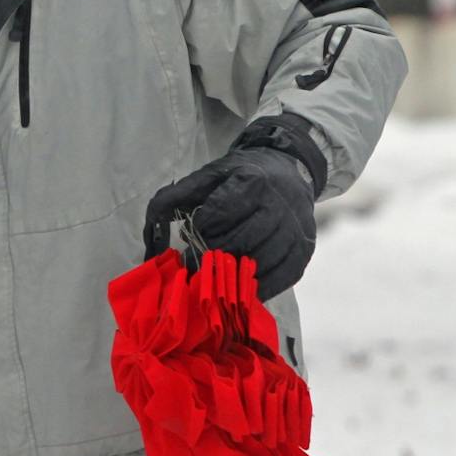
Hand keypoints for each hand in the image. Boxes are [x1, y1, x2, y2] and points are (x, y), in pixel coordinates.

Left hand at [144, 119, 321, 299]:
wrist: (289, 168)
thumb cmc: (239, 175)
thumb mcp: (206, 177)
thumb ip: (172, 201)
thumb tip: (151, 245)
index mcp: (252, 181)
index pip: (218, 216)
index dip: (197, 235)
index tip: (184, 246)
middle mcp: (279, 205)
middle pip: (238, 243)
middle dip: (210, 258)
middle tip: (193, 268)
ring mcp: (295, 230)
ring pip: (258, 263)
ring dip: (231, 276)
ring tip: (213, 277)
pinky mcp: (304, 250)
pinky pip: (281, 277)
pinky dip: (257, 287)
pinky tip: (238, 287)